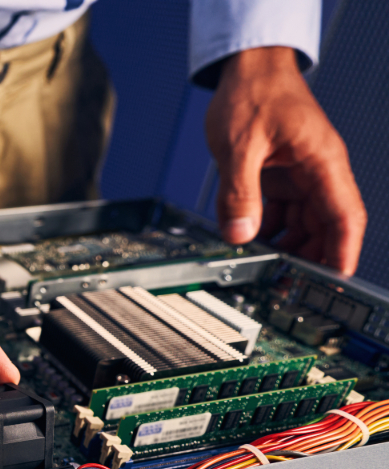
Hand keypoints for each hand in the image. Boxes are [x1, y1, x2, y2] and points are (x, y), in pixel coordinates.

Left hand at [206, 46, 365, 275]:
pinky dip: (266, 229)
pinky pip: (279, 212)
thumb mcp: (239, 147)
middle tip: (285, 285)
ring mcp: (300, 176)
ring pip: (301, 224)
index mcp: (322, 162)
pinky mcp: (280, 177)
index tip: (336, 282)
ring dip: (284, 246)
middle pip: (324, 227)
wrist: (247, 68)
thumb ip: (238, 193)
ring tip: (262, 268)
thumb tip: (240, 234)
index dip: (343, 252)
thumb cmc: (253, 93)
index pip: (345, 216)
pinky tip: (247, 240)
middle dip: (308, 258)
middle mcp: (317, 172)